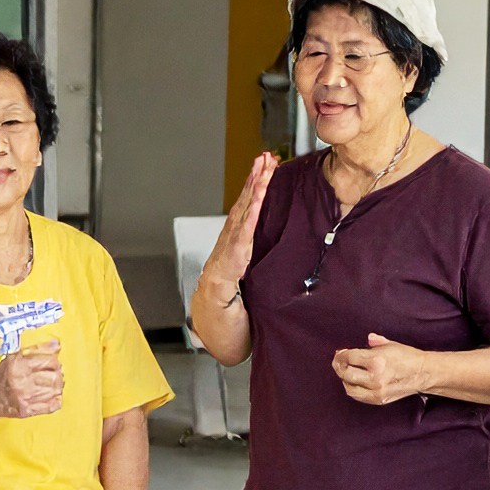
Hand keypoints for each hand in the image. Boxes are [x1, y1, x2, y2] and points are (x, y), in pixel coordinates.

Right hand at [0, 339, 62, 417]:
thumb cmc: (1, 377)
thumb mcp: (14, 357)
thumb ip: (36, 349)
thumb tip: (56, 345)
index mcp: (18, 365)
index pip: (50, 361)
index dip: (55, 362)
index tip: (53, 363)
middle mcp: (21, 381)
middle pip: (55, 377)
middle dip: (57, 375)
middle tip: (54, 374)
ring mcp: (24, 397)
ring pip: (55, 391)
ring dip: (57, 387)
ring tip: (51, 385)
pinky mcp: (27, 410)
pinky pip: (51, 407)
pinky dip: (56, 402)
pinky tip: (52, 397)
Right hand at [199, 151, 278, 300]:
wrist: (213, 332)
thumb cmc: (232, 313)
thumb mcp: (252, 284)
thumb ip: (259, 266)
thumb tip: (277, 251)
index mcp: (235, 249)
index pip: (247, 212)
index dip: (256, 189)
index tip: (266, 168)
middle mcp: (228, 247)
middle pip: (243, 207)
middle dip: (255, 179)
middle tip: (266, 156)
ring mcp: (225, 256)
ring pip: (241, 217)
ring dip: (253, 190)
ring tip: (263, 169)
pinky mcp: (226, 269)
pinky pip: (241, 239)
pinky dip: (248, 218)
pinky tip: (256, 201)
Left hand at [332, 332, 439, 405]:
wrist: (422, 373)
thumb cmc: (406, 356)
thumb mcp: (390, 344)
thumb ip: (375, 341)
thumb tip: (367, 338)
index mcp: (376, 360)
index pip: (349, 357)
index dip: (342, 354)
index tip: (340, 352)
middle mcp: (375, 377)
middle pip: (346, 373)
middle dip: (339, 366)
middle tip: (338, 361)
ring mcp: (376, 391)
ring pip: (349, 387)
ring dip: (344, 379)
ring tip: (345, 372)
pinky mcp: (379, 400)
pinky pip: (358, 396)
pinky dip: (352, 389)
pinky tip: (353, 382)